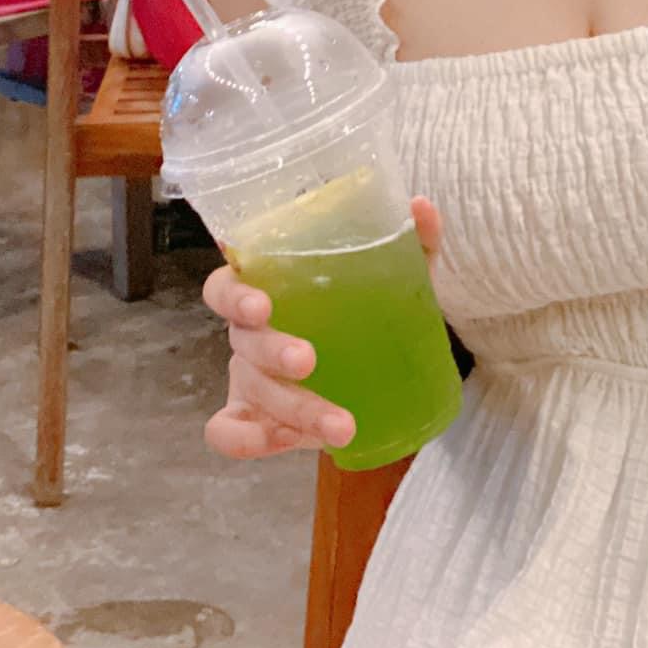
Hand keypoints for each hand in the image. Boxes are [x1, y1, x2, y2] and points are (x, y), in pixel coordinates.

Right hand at [201, 197, 442, 460]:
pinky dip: (250, 441)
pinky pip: (229, 432)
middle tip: (309, 361)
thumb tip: (420, 206)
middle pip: (242, 339)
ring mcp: (247, 376)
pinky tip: (288, 442)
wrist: (374, 362)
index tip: (263, 304)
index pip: (227, 283)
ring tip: (342, 425)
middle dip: (273, 352)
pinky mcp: (251, 415)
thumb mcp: (396, 273)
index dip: (235, 294)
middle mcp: (249, 330)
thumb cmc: (368, 306)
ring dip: (292, 408)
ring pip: (252, 390)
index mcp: (268, 287)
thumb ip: (411, 240)